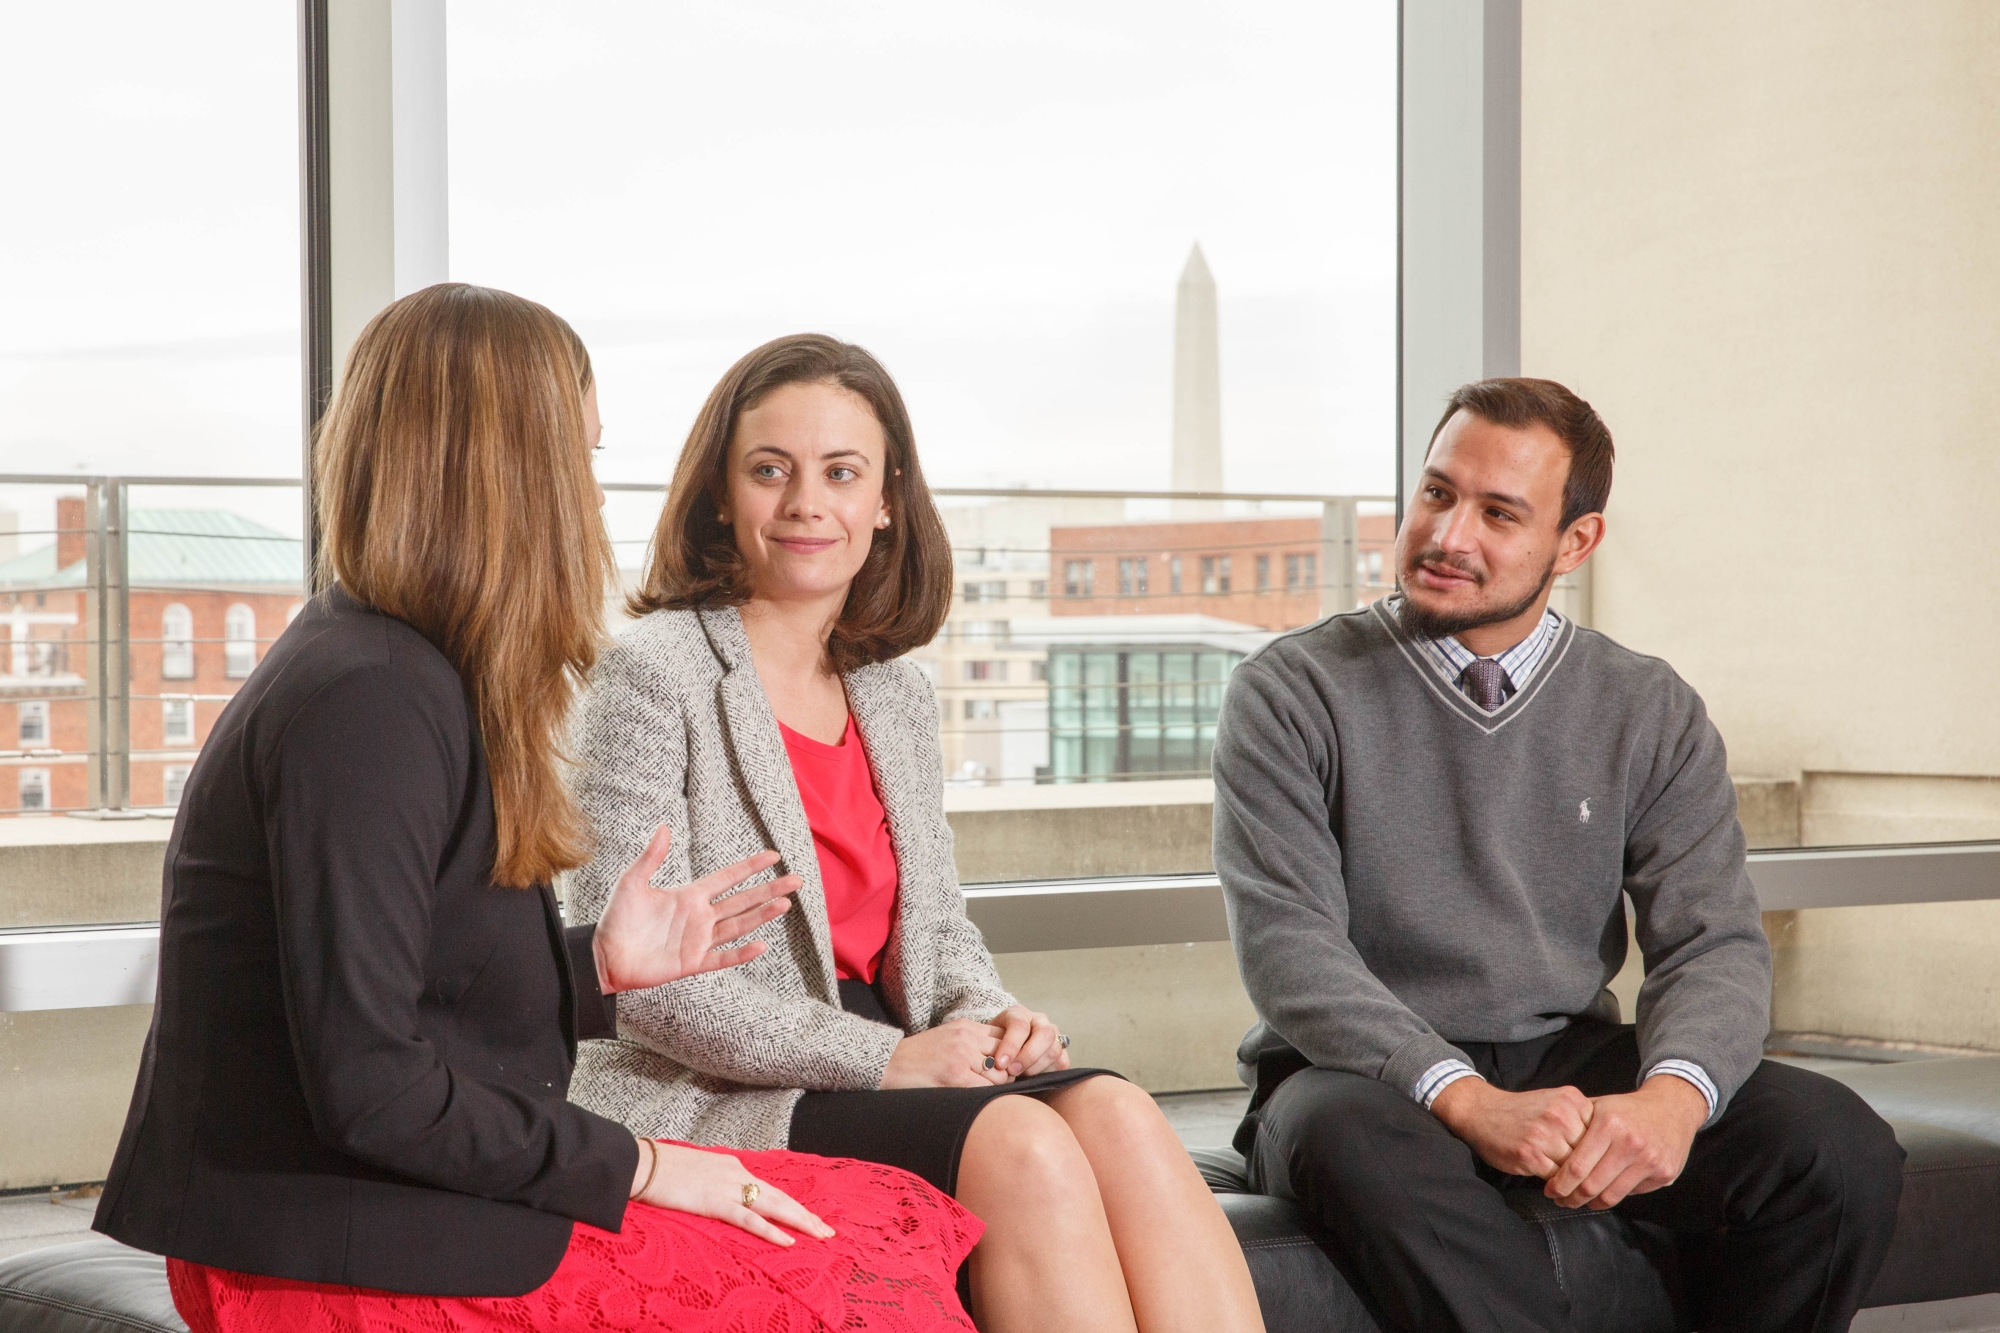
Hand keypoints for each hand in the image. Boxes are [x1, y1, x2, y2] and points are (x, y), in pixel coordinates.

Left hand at [594, 828, 800, 993]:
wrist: (604, 956)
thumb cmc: (616, 919)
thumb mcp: (631, 882)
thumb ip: (651, 857)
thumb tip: (663, 827)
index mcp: (689, 895)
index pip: (727, 878)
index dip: (750, 866)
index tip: (773, 855)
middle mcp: (700, 917)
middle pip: (742, 900)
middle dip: (769, 889)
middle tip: (796, 879)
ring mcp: (698, 941)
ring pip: (738, 926)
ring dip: (762, 915)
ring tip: (786, 904)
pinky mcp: (692, 963)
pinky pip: (722, 958)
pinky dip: (741, 954)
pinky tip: (761, 945)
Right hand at [631, 1138, 833, 1246]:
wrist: (641, 1164)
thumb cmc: (662, 1169)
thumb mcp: (696, 1171)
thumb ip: (714, 1180)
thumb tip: (723, 1192)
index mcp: (732, 1166)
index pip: (770, 1188)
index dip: (792, 1204)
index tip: (810, 1216)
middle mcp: (736, 1173)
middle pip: (779, 1197)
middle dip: (805, 1215)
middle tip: (828, 1231)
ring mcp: (727, 1187)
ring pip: (772, 1206)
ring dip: (799, 1221)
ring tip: (820, 1234)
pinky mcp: (714, 1202)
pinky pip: (748, 1219)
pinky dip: (770, 1230)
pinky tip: (788, 1241)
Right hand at [881, 1020, 1010, 1088]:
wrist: (889, 1064)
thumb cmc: (919, 1056)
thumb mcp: (948, 1038)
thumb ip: (972, 1043)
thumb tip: (1000, 1061)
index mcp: (966, 1027)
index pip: (1006, 1037)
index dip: (1011, 1056)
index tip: (1006, 1071)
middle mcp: (967, 1038)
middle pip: (1007, 1055)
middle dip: (1008, 1073)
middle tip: (1000, 1087)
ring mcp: (962, 1056)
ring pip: (1000, 1074)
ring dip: (998, 1088)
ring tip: (986, 1095)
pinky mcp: (955, 1075)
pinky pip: (986, 1088)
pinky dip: (987, 1097)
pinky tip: (978, 1101)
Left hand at [989, 1005, 1070, 1078]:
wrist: (1003, 1050)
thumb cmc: (992, 1047)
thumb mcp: (986, 1043)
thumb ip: (988, 1049)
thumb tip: (990, 1067)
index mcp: (1019, 1014)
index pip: (1020, 1024)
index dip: (1011, 1044)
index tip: (1000, 1063)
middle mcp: (1039, 1021)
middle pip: (1044, 1034)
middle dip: (1028, 1055)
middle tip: (1012, 1071)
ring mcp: (1053, 1036)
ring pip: (1054, 1050)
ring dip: (1037, 1067)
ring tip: (1020, 1078)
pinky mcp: (1062, 1053)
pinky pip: (1062, 1063)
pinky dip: (1049, 1074)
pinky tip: (1033, 1080)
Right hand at [1430, 1078, 1593, 1178]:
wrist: (1481, 1111)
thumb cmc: (1521, 1111)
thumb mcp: (1555, 1101)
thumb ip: (1580, 1118)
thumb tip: (1610, 1146)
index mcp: (1572, 1099)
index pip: (1602, 1134)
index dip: (1601, 1151)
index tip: (1601, 1163)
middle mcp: (1561, 1115)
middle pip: (1592, 1152)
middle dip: (1591, 1169)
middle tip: (1590, 1182)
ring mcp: (1545, 1135)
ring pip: (1576, 1168)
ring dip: (1575, 1182)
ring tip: (1574, 1189)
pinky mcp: (1531, 1155)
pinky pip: (1557, 1179)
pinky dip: (1559, 1187)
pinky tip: (1555, 1187)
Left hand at [1544, 1075, 1707, 1210]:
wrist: (1672, 1107)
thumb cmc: (1627, 1109)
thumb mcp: (1599, 1107)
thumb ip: (1575, 1126)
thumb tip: (1545, 1151)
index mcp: (1609, 1124)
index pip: (1576, 1166)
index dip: (1559, 1184)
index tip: (1549, 1190)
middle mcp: (1630, 1142)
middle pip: (1591, 1185)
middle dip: (1570, 1198)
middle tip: (1560, 1200)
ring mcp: (1649, 1159)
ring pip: (1611, 1195)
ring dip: (1590, 1203)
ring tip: (1578, 1201)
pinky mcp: (1664, 1173)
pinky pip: (1631, 1193)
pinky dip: (1613, 1196)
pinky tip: (1602, 1193)